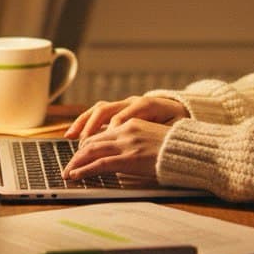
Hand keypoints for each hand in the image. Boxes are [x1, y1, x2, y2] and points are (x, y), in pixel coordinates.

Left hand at [62, 117, 170, 182]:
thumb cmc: (174, 148)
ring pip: (92, 151)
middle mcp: (126, 130)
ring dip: (76, 163)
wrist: (188, 150)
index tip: (77, 153)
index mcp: (131, 123)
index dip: (86, 144)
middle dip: (77, 154)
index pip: (101, 133)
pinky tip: (75, 175)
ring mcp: (126, 144)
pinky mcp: (128, 158)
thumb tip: (124, 154)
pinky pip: (100, 164)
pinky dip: (84, 170)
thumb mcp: (152, 137)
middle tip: (68, 166)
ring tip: (67, 173)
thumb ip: (135, 141)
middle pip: (92, 140)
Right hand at [64, 95, 187, 139]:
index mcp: (146, 106)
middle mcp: (132, 102)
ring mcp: (124, 103)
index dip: (108, 134)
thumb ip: (158, 138)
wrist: (182, 109)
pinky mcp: (119, 109)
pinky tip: (72, 134)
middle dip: (90, 131)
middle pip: (105, 112)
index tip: (98, 151)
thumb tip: (146, 151)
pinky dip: (84, 122)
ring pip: (99, 109)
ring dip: (83, 124)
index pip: (122, 119)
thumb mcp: (173, 132)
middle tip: (80, 152)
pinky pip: (98, 112)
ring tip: (70, 138)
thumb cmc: (178, 124)